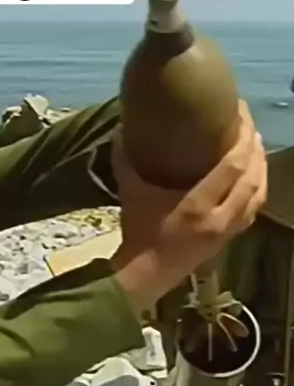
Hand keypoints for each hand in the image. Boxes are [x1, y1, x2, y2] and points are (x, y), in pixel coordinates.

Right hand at [109, 100, 266, 307]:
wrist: (146, 273)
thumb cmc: (137, 230)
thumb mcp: (130, 191)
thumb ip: (126, 158)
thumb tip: (123, 127)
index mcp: (198, 205)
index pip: (234, 165)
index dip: (242, 136)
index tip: (241, 112)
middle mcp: (220, 217)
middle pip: (252, 176)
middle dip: (255, 147)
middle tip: (250, 124)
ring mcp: (228, 230)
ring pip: (258, 195)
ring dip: (261, 167)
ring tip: (256, 145)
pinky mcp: (229, 238)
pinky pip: (253, 210)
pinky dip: (257, 188)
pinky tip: (254, 176)